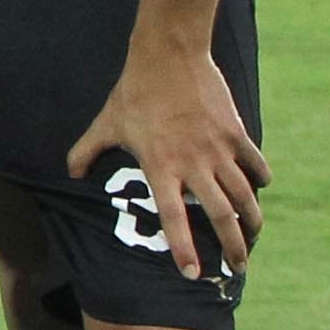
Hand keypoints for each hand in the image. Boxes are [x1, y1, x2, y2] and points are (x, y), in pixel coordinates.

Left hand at [69, 43, 266, 291]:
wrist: (168, 55)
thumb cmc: (133, 92)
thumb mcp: (105, 123)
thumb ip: (85, 151)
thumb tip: (70, 173)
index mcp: (161, 167)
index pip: (174, 219)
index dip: (183, 249)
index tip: (193, 274)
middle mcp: (193, 164)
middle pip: (222, 216)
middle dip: (234, 246)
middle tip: (239, 267)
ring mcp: (218, 149)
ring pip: (245, 195)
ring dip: (252, 220)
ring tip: (254, 237)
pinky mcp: (236, 132)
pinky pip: (255, 164)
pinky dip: (260, 179)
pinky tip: (258, 189)